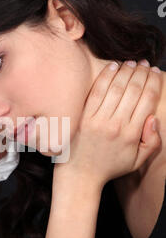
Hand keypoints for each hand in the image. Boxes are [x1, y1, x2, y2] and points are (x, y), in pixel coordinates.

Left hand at [54, 60, 161, 188]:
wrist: (80, 175)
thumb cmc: (109, 167)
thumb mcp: (137, 161)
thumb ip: (152, 142)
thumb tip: (153, 118)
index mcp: (132, 134)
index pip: (148, 100)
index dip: (154, 82)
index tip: (156, 73)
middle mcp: (116, 125)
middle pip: (134, 90)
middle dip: (142, 72)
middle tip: (145, 64)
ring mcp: (98, 120)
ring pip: (116, 87)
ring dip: (126, 71)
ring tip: (132, 63)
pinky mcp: (83, 117)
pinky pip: (96, 91)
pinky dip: (106, 76)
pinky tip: (113, 67)